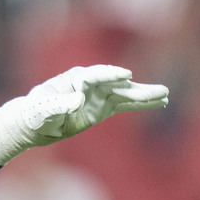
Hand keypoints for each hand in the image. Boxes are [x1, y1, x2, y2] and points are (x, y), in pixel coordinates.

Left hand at [0, 64, 168, 163]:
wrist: (34, 123)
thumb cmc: (35, 114)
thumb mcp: (43, 111)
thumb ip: (58, 105)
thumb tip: (78, 100)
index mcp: (74, 80)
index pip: (95, 75)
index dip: (110, 75)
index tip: (126, 75)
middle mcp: (89, 84)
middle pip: (116, 85)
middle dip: (137, 88)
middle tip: (160, 90)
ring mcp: (98, 95)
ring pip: (125, 94)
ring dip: (145, 96)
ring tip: (165, 96)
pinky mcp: (102, 108)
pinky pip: (125, 104)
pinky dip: (140, 104)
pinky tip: (159, 103)